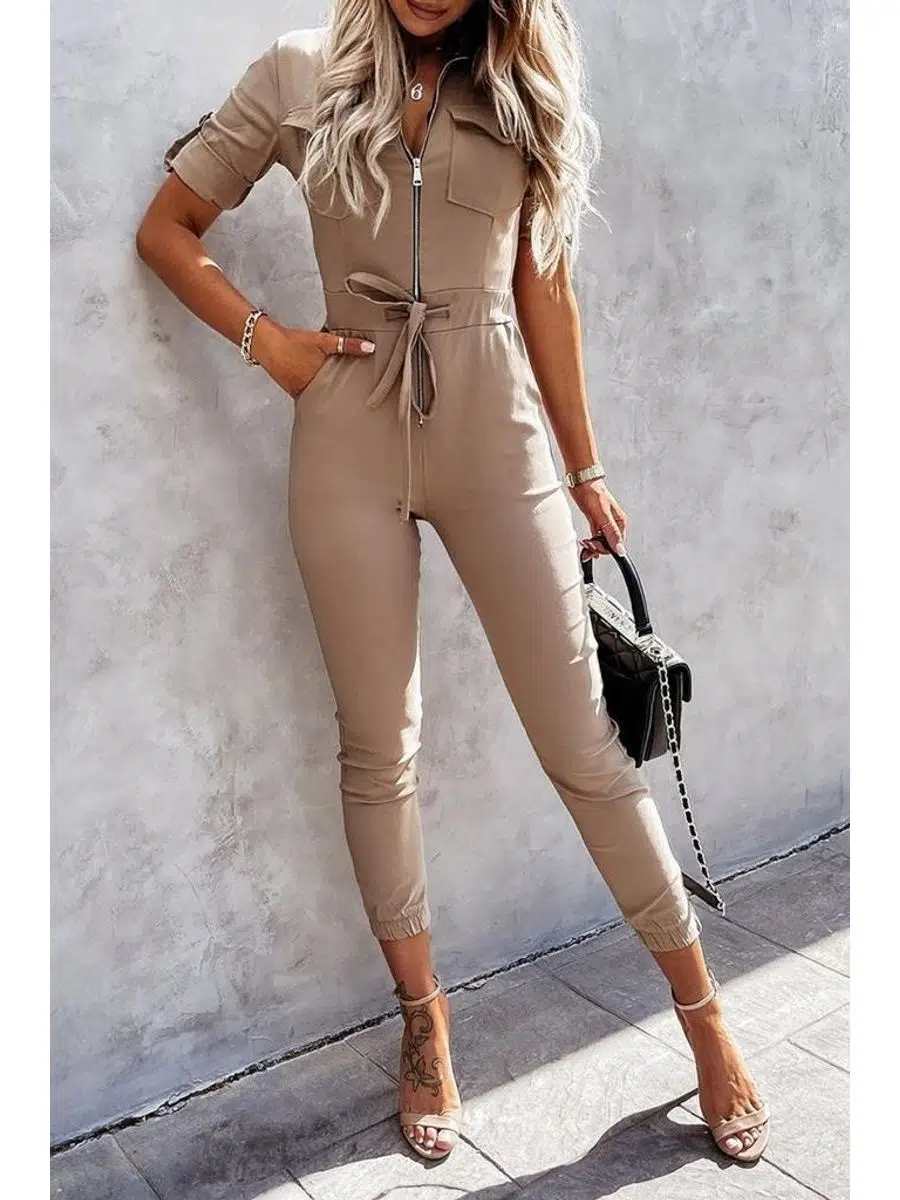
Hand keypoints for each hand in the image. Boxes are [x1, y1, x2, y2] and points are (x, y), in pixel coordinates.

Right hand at [252, 316, 374, 398]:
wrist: (266, 343)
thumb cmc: (294, 342)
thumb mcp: (324, 341)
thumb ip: (347, 345)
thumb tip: (370, 348)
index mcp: (320, 382)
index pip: (341, 392)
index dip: (351, 394)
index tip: (363, 398)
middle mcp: (310, 391)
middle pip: (330, 396)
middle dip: (340, 396)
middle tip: (355, 400)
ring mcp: (300, 392)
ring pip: (319, 395)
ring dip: (326, 394)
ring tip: (340, 396)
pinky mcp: (293, 390)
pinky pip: (308, 393)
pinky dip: (314, 390)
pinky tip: (319, 388)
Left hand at [570, 477, 627, 556]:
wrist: (581, 479)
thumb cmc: (592, 492)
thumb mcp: (602, 515)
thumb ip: (611, 532)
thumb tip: (620, 550)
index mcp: (620, 522)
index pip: (616, 545)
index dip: (604, 549)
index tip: (594, 546)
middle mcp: (614, 523)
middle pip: (608, 545)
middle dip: (597, 547)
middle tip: (586, 543)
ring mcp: (604, 522)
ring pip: (601, 542)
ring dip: (592, 545)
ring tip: (584, 542)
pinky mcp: (596, 520)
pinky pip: (595, 536)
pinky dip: (590, 541)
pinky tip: (585, 541)